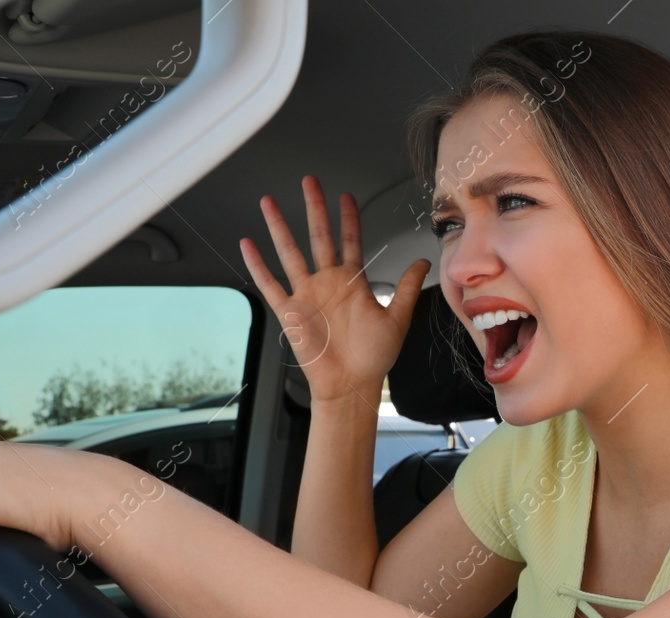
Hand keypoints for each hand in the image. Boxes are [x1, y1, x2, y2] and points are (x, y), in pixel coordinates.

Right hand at [240, 175, 431, 403]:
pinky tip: (247, 244)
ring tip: (268, 202)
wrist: (351, 385)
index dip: (347, 218)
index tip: (344, 195)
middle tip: (309, 181)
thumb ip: (406, 288)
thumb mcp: (397, 319)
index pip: (349, 241)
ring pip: (290, 253)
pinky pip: (270, 284)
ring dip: (279, 228)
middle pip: (318, 236)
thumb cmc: (373, 358)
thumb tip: (422, 262)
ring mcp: (306, 295)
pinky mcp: (290, 312)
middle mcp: (327, 283)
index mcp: (352, 282)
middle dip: (313, 208)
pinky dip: (257, 266)